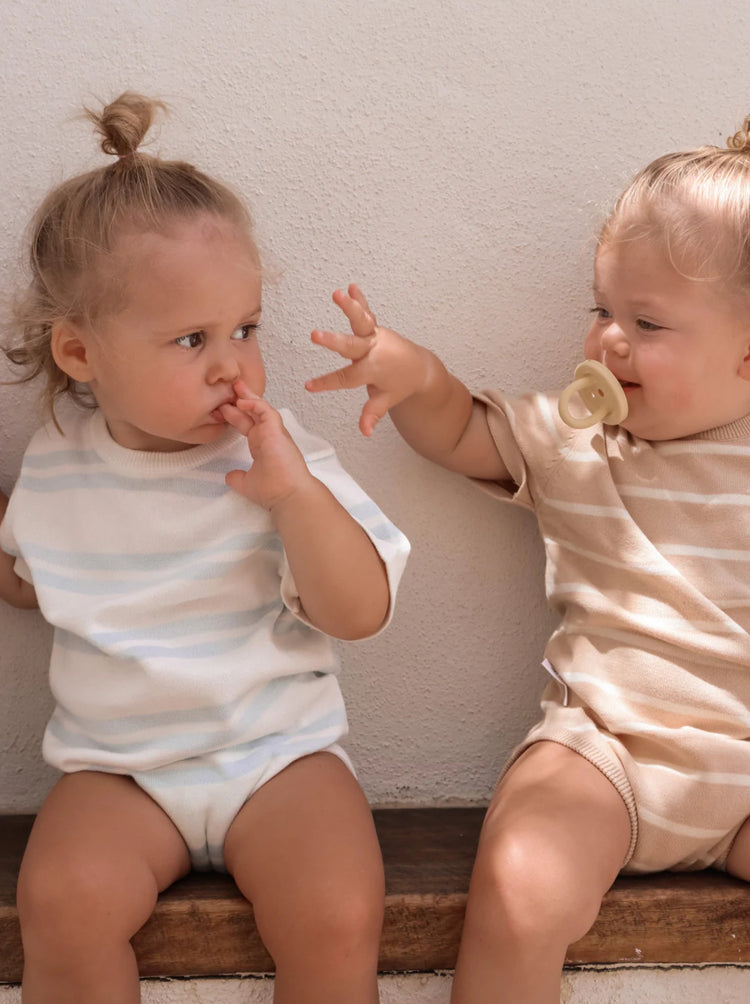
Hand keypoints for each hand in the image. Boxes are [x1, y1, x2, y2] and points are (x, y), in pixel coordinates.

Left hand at [220, 381, 312, 511]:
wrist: (288, 495)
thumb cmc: (274, 490)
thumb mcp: (247, 483)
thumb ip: (238, 477)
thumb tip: (229, 475)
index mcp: (262, 446)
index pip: (248, 426)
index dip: (236, 416)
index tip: (222, 409)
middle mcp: (269, 437)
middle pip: (254, 413)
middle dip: (241, 400)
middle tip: (229, 389)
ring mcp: (274, 433)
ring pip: (261, 408)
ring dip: (248, 397)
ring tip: (235, 386)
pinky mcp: (277, 431)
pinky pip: (266, 411)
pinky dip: (254, 403)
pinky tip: (241, 401)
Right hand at [306, 284, 430, 435]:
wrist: (419, 368)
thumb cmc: (400, 385)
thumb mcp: (386, 401)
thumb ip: (373, 414)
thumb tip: (364, 433)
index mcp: (373, 370)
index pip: (346, 378)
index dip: (327, 383)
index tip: (309, 386)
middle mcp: (373, 351)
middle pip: (351, 346)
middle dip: (333, 341)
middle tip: (315, 335)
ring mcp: (376, 337)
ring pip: (362, 322)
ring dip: (351, 307)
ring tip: (338, 294)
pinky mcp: (376, 328)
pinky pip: (367, 313)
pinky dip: (360, 299)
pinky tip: (351, 286)